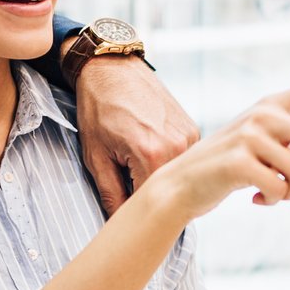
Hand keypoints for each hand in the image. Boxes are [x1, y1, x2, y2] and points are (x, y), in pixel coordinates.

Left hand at [74, 56, 199, 215]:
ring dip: (157, 176)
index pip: (149, 203)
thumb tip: (119, 221)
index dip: (134, 210)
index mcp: (152, 155)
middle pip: (166, 191)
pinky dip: (167, 162)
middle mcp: (178, 147)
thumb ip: (111, 194)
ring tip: (135, 159)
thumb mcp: (96, 156)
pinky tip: (149, 148)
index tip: (126, 212)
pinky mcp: (193, 130)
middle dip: (146, 192)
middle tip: (125, 179)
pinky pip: (182, 160)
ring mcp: (191, 137)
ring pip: (176, 176)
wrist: (112, 68)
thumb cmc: (99, 107)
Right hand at [146, 56, 289, 218]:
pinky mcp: (239, 160)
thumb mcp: (269, 155)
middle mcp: (266, 114)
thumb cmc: (230, 167)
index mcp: (275, 106)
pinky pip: (280, 187)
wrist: (183, 184)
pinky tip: (255, 199)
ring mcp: (251, 135)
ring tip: (270, 191)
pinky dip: (273, 201)